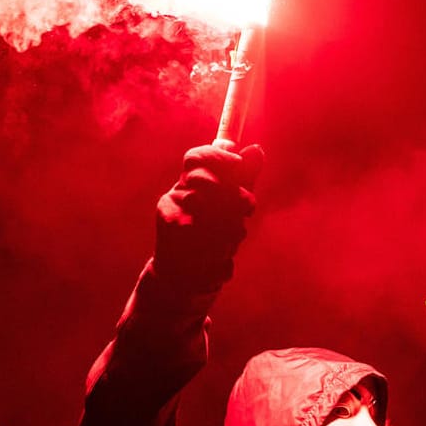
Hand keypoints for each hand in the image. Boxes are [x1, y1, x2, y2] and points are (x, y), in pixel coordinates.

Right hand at [153, 143, 263, 288]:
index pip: (196, 158)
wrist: (182, 276)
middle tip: (246, 210)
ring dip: (232, 232)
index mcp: (187, 184)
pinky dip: (221, 258)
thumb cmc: (210, 233)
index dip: (219, 157)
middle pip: (207, 183)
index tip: (239, 164)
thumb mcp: (230, 203)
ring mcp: (170, 220)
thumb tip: (256, 150)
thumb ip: (243, 178)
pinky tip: (217, 261)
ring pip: (215, 217)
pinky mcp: (173, 246)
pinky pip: (211, 247)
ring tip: (229, 242)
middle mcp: (174, 197)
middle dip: (234, 198)